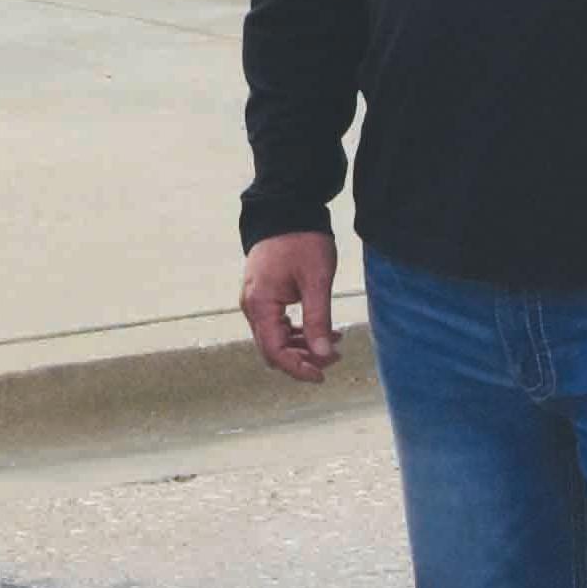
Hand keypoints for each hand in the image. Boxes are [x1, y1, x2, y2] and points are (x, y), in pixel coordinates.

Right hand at [242, 231, 342, 384]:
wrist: (286, 212)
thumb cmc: (302, 242)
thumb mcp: (316, 281)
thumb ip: (318, 319)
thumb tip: (323, 355)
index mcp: (260, 304)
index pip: (274, 351)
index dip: (297, 368)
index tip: (322, 376)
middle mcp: (252, 307)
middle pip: (272, 349)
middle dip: (302, 359)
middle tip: (334, 357)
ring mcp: (256, 302)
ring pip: (276, 339)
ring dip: (302, 347)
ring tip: (334, 343)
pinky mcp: (264, 297)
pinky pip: (277, 325)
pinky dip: (299, 333)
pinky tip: (323, 330)